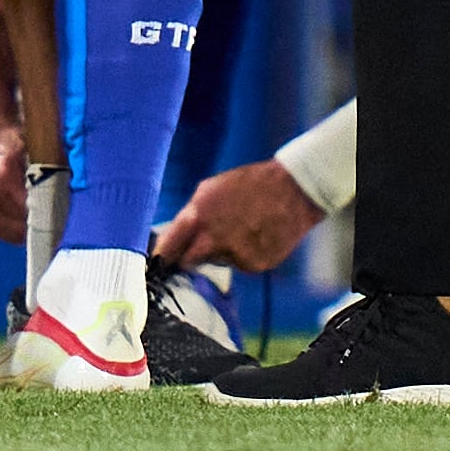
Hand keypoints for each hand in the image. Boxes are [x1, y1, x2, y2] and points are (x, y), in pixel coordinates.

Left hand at [152, 161, 326, 274]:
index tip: (156, 264)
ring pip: (216, 261)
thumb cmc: (247, 184)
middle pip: (188, 262)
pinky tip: (256, 235)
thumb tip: (172, 238)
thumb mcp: (210, 189)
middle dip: (188, 258)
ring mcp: (235, 255)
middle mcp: (214, 240)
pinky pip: (239, 265)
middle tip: (196, 249)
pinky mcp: (254, 265)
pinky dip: (243, 254)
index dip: (161, 257)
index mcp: (198, 216)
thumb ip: (190, 216)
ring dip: (221, 251)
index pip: (168, 248)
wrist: (293, 191)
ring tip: (241, 227)